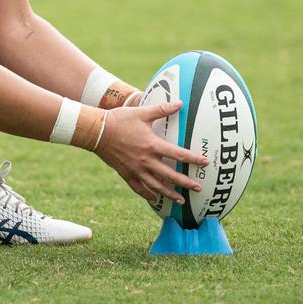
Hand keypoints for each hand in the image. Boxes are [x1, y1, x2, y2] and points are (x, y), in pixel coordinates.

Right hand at [93, 101, 208, 203]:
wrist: (97, 132)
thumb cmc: (119, 120)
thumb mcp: (142, 112)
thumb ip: (162, 109)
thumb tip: (180, 103)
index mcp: (153, 145)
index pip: (179, 155)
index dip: (194, 159)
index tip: (205, 163)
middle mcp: (146, 161)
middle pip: (171, 176)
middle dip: (186, 183)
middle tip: (198, 188)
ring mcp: (136, 170)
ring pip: (156, 186)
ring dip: (170, 194)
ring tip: (180, 200)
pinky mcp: (126, 174)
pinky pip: (139, 188)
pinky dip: (148, 195)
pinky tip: (155, 199)